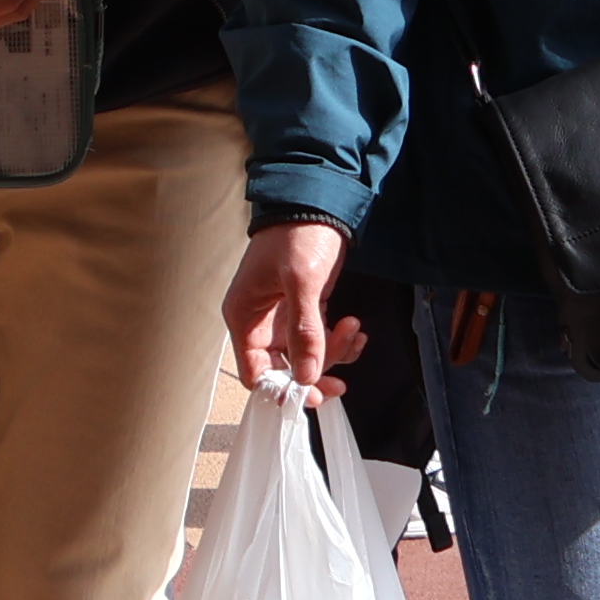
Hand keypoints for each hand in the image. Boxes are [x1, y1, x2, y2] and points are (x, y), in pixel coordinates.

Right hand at [224, 218, 361, 400]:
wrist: (317, 203)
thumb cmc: (297, 236)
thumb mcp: (300, 281)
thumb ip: (303, 331)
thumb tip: (306, 377)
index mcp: (245, 318)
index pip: (255, 372)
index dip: (281, 390)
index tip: (311, 397)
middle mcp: (260, 323)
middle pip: (283, 371)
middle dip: (314, 375)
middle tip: (340, 383)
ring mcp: (283, 319)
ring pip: (307, 358)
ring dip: (334, 353)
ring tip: (353, 330)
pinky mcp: (305, 311)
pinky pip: (320, 340)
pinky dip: (340, 341)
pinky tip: (355, 327)